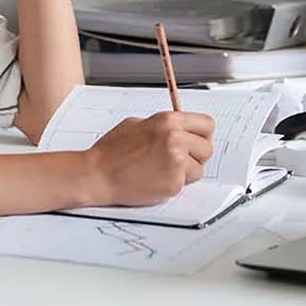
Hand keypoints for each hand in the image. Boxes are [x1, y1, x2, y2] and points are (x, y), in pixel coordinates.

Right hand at [85, 112, 215, 206]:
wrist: (98, 174)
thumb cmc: (111, 151)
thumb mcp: (136, 124)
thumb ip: (163, 125)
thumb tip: (180, 128)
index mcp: (168, 121)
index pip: (206, 124)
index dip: (202, 134)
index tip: (197, 140)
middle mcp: (175, 139)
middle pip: (207, 148)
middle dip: (196, 155)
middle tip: (180, 158)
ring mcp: (176, 162)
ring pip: (199, 169)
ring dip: (186, 172)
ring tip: (163, 170)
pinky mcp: (173, 183)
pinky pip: (186, 184)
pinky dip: (174, 183)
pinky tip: (156, 179)